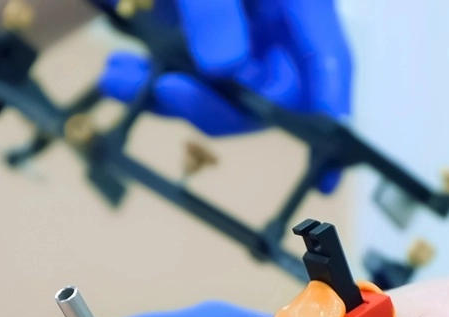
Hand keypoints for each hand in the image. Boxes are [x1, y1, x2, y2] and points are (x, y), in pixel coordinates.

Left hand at [95, 0, 352, 191]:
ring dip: (173, 94)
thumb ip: (213, 9)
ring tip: (119, 79)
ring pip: (222, 89)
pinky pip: (187, 72)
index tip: (327, 167)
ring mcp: (235, 27)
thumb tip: (224, 69)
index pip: (328, 60)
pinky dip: (154, 79)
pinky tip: (121, 74)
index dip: (329, 114)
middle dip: (217, 102)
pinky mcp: (196, 32)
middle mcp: (272, 18)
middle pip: (270, 88)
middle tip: (169, 92)